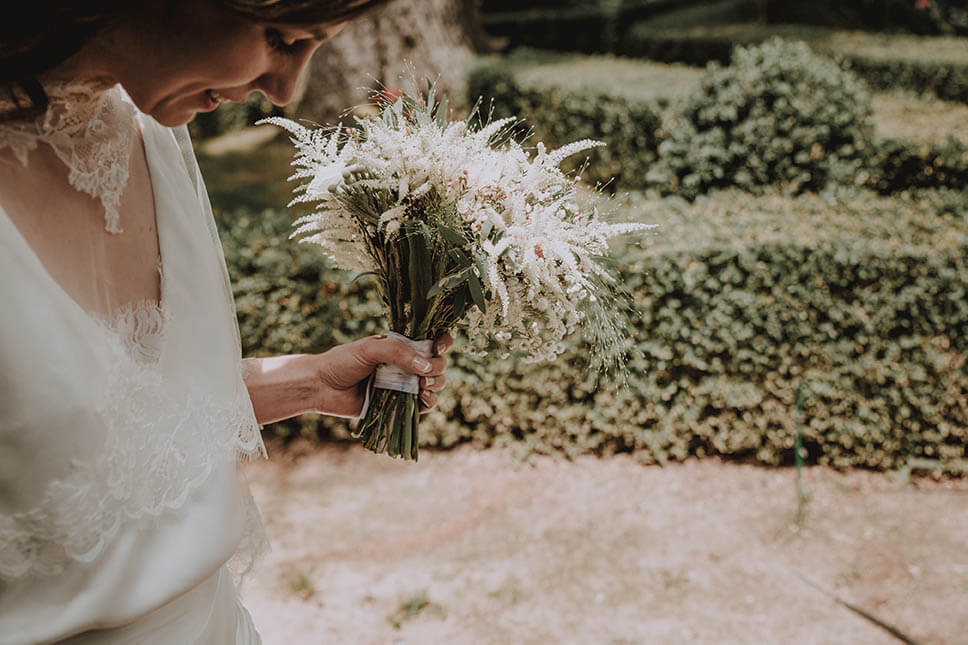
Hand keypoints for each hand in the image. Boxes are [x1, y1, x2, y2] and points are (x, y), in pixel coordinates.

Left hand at [314, 332, 453, 417]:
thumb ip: (398, 352)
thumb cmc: (342, 362)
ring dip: (436, 385)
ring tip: (423, 388)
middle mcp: (406, 364)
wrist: (322, 387)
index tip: (439, 348)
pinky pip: (424, 405)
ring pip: (435, 384)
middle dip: (438, 368)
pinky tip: (422, 399)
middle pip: (438, 363)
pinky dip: (429, 403)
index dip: (443, 342)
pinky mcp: (400, 405)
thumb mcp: (370, 349)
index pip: (432, 339)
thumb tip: (426, 367)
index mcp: (402, 345)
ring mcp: (404, 384)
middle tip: (424, 375)